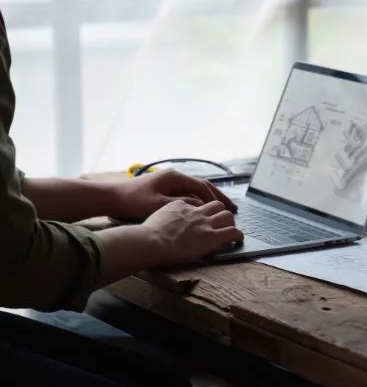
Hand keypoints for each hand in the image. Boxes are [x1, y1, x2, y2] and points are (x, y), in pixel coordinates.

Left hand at [112, 169, 236, 220]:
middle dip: (218, 197)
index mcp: (175, 178)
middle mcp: (175, 177)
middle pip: (203, 186)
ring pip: (196, 189)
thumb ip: (182, 204)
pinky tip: (203, 209)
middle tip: (233, 208)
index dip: (217, 198)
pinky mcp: (164, 188)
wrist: (112, 197)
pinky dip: (198, 200)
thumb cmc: (133, 201)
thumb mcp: (159, 205)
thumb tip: (201, 205)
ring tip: (222, 209)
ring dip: (210, 199)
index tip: (228, 209)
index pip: (202, 186)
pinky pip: (188, 193)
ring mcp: (170, 181)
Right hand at [141, 199, 243, 265]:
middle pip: (216, 205)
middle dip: (220, 212)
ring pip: (227, 215)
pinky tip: (238, 240)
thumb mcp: (156, 216)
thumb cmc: (146, 235)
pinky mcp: (211, 236)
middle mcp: (195, 212)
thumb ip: (166, 216)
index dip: (201, 212)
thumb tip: (168, 221)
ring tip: (230, 230)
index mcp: (180, 205)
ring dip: (230, 222)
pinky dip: (238, 235)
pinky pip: (232, 232)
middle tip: (221, 222)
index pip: (197, 203)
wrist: (150, 241)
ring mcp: (204, 223)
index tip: (202, 219)